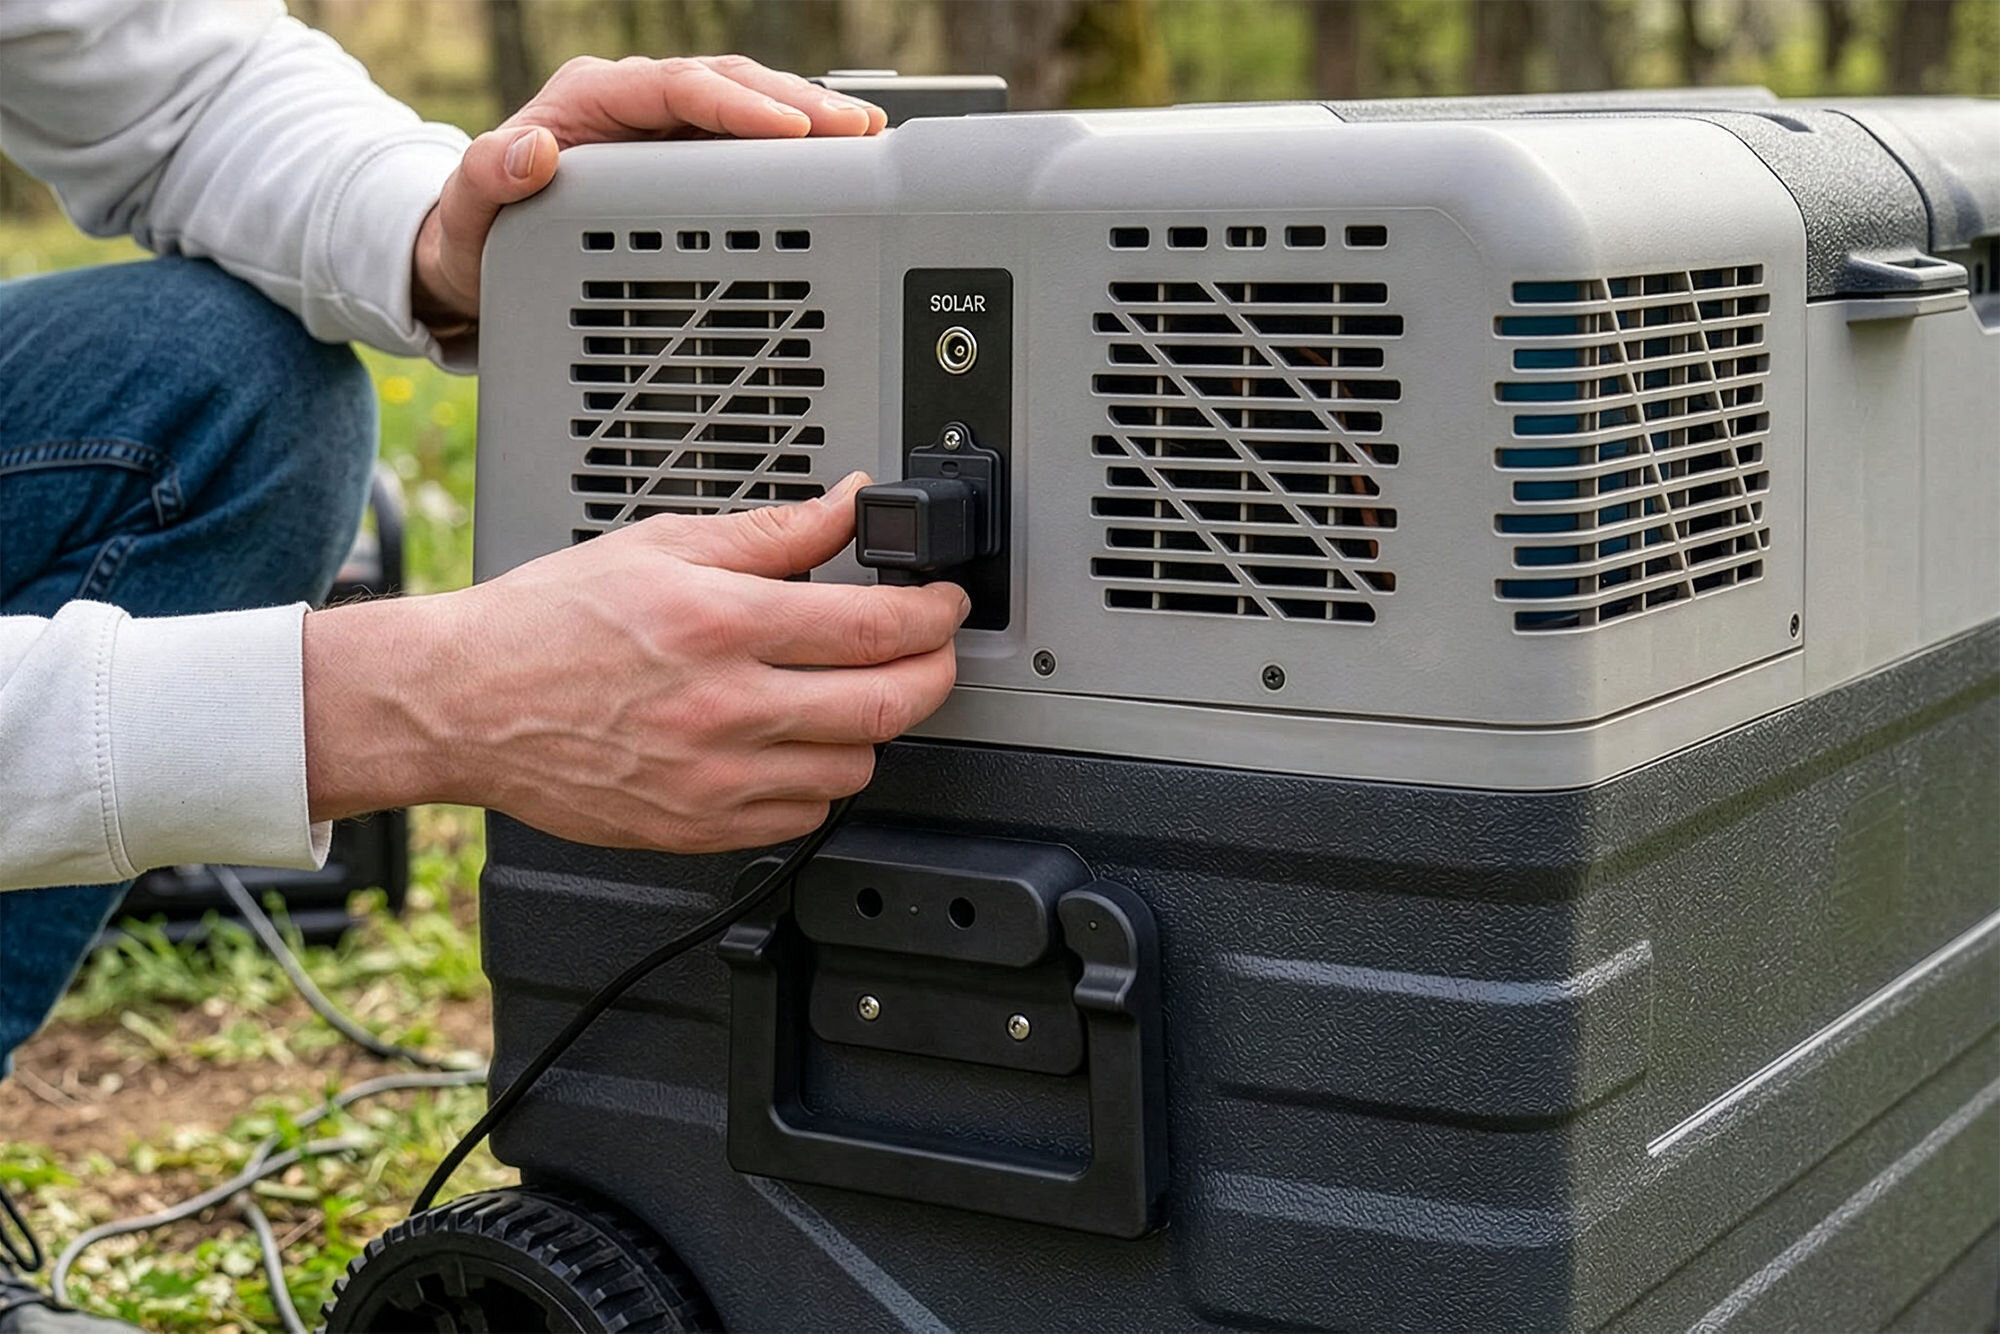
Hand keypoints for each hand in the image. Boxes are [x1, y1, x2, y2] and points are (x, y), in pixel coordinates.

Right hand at [303, 474, 965, 852]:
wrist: (462, 702)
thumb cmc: (547, 623)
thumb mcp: (661, 545)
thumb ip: (772, 532)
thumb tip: (850, 503)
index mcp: (719, 623)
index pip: (875, 627)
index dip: (934, 614)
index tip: (944, 604)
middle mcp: (724, 707)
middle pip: (888, 706)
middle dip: (933, 673)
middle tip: (930, 650)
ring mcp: (714, 778)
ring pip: (855, 768)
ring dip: (872, 729)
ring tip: (845, 693)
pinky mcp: (698, 828)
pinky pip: (804, 817)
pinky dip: (817, 781)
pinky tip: (791, 744)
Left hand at [411, 55, 886, 336]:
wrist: (473, 268)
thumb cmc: (472, 242)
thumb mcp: (468, 220)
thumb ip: (489, 182)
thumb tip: (530, 150)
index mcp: (588, 103)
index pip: (675, 88)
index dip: (736, 104)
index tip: (787, 126)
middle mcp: (631, 109)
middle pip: (726, 87)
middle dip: (795, 105)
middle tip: (854, 132)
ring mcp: (661, 137)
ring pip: (745, 109)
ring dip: (807, 122)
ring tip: (866, 140)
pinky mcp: (681, 167)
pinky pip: (745, 148)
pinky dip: (793, 154)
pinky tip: (838, 164)